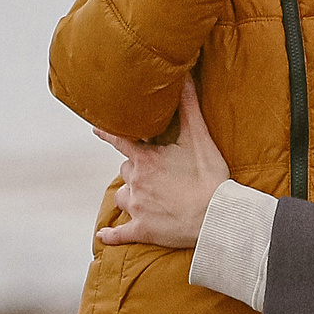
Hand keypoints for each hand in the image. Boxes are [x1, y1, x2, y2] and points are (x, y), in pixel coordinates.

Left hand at [93, 77, 229, 249]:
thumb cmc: (209, 178)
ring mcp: (138, 208)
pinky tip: (104, 236)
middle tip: (152, 170)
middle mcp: (136, 182)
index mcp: (146, 160)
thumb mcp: (199, 138)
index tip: (96, 128)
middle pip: (125, 170)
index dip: (108, 133)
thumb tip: (185, 78)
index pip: (120, 141)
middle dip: (135, 169)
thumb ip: (188, 107)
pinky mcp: (143, 230)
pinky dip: (111, 235)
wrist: (217, 216)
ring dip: (129, 195)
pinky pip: (120, 234)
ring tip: (141, 197)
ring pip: (122, 197)